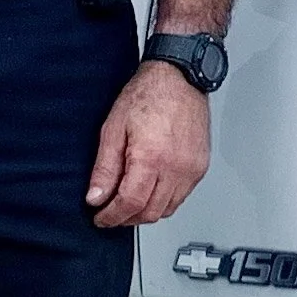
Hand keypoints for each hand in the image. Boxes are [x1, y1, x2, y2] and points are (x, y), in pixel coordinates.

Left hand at [86, 59, 209, 227]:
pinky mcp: (200, 167)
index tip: (101, 217)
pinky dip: (164, 200)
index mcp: (151, 157)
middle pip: (149, 213)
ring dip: (146, 211)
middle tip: (111, 211)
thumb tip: (96, 196)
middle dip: (127, 218)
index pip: (130, 204)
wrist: (179, 78)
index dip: (112, 216)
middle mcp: (175, 168)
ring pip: (167, 209)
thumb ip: (105, 167)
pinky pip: (181, 197)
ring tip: (129, 200)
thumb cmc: (148, 94)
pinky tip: (151, 188)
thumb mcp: (114, 127)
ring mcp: (191, 169)